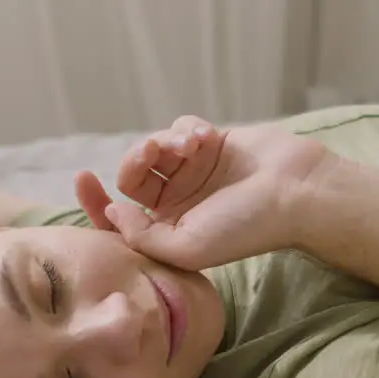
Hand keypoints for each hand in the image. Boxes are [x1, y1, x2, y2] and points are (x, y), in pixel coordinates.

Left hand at [75, 115, 333, 270]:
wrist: (295, 192)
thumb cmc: (245, 227)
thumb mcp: (186, 247)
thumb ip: (142, 237)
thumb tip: (112, 214)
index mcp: (167, 231)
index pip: (119, 218)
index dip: (96, 201)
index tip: (83, 178)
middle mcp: (176, 202)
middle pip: (131, 174)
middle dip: (136, 159)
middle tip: (152, 153)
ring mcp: (192, 172)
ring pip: (154, 147)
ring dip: (166, 141)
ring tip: (192, 145)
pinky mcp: (209, 144)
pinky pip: (181, 127)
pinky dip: (188, 129)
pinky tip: (208, 139)